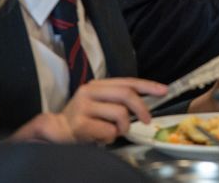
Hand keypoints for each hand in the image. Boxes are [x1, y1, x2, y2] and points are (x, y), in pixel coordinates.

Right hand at [13, 77, 166, 144]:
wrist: (55, 133)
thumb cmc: (83, 120)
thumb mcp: (101, 105)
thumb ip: (119, 100)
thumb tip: (147, 102)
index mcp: (96, 85)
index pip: (127, 81)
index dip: (148, 85)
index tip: (164, 90)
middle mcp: (88, 92)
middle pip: (126, 94)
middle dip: (141, 108)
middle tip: (146, 120)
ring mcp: (82, 107)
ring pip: (120, 114)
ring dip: (123, 127)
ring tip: (114, 132)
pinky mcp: (80, 124)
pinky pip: (108, 130)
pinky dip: (110, 137)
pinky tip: (100, 137)